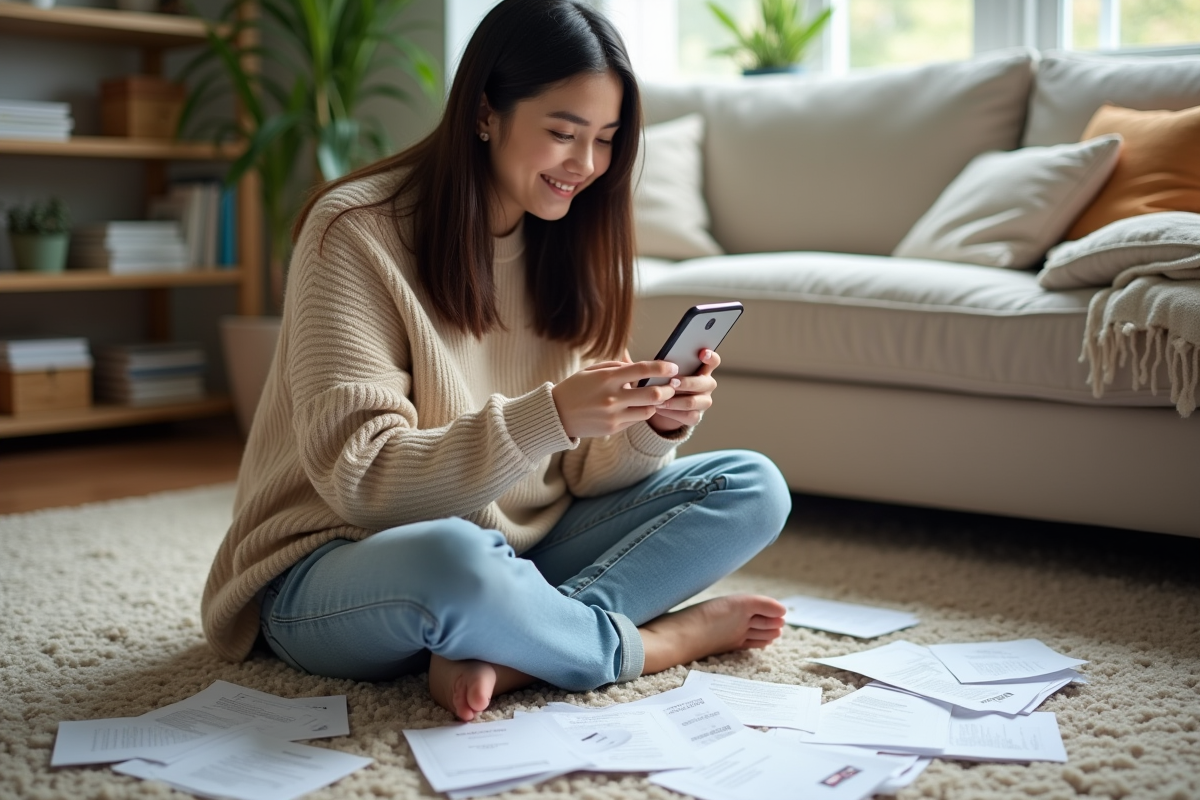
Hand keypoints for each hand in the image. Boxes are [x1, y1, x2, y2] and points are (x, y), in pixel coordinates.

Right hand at [552, 360, 679, 438]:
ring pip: (649, 410)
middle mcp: (612, 398)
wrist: (556, 415)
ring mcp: (613, 416)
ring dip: (656, 404)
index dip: (662, 368)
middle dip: (668, 389)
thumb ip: (617, 367)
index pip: (642, 370)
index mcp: (607, 379)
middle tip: (673, 385)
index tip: (673, 367)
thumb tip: (640, 368)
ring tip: (657, 397)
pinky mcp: (613, 429)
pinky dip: (641, 412)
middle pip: (653, 394)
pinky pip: (636, 420)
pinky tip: (639, 406)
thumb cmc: (575, 388)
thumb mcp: (593, 371)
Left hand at [647, 349, 719, 432]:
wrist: (663, 404)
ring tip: (660, 400)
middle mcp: (707, 385)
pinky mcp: (697, 416)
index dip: (710, 357)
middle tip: (671, 382)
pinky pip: (687, 416)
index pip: (713, 361)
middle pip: (703, 383)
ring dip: (675, 401)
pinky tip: (660, 408)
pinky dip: (671, 412)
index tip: (701, 353)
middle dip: (687, 383)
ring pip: (693, 402)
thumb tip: (662, 364)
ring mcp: (704, 401)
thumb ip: (670, 367)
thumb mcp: (669, 372)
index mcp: (703, 370)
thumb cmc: (667, 381)